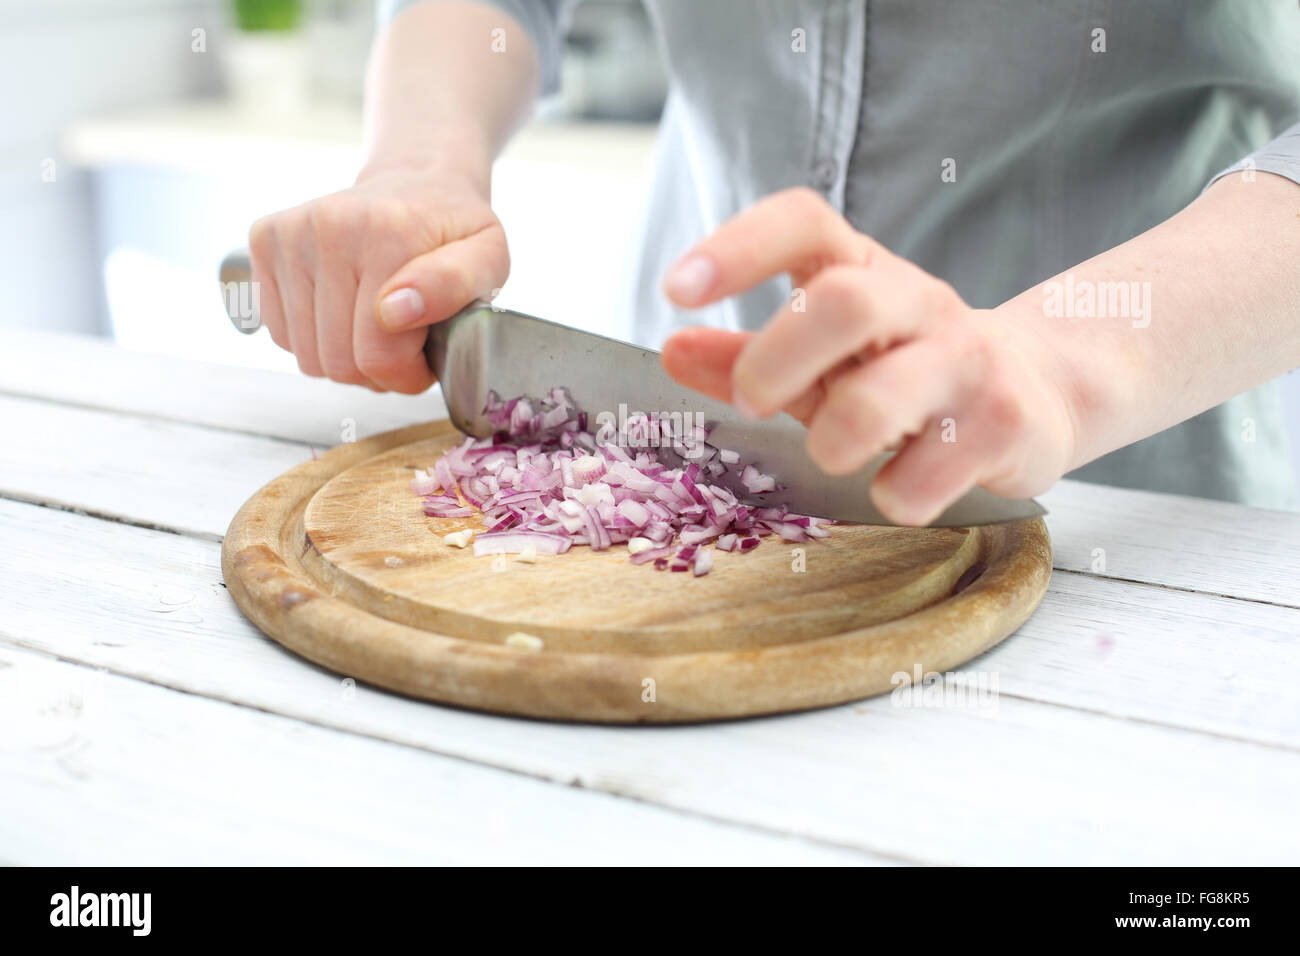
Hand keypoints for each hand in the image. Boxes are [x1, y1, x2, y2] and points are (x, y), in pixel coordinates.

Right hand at [248, 161, 507, 392]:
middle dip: (375, 370)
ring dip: (344, 358)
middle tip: (401, 342)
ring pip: (306, 357)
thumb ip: (455, 285)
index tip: (424, 356)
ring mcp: (289, 233)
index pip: (377, 356)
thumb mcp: (488, 257)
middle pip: (338, 362)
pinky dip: (313, 338)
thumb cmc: (452, 231)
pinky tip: (342, 310)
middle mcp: (328, 226)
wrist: (415, 183)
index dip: (406, 375)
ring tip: (374, 326)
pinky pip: (280, 334)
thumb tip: (395, 312)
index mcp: (387, 232)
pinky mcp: (263, 241)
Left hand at [659, 188, 1078, 525]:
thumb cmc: (904, 371)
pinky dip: (891, 496)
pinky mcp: (1004, 427)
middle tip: (750, 400)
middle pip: (845, 303)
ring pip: (881, 400)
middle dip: (776, 360)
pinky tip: (903, 482)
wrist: (1037, 398)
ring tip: (835, 451)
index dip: (738, 247)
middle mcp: (921, 302)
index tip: (676, 291)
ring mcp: (969, 363)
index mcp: (866, 269)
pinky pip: (920, 478)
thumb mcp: (824, 356)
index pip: (805, 222)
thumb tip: (672, 351)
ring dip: (832, 441)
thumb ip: (748, 355)